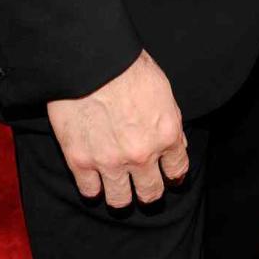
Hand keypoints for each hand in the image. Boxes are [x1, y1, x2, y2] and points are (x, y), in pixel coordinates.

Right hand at [47, 50, 188, 207]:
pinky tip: (94, 178)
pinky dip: (93, 187)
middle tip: (142, 183)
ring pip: (120, 201)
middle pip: (150, 194)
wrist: (91, 58)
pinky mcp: (81, 160)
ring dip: (121, 194)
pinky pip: (90, 191)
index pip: (177, 171)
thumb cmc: (128, 65)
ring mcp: (110, 161)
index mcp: (166, 134)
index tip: (167, 176)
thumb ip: (171, 121)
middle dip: (149, 190)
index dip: (173, 175)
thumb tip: (177, 145)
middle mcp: (141, 154)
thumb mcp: (162, 89)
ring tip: (117, 183)